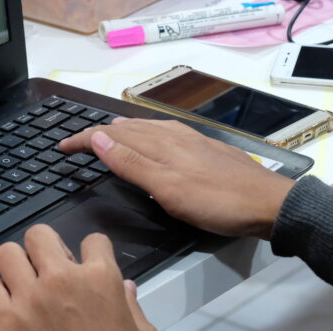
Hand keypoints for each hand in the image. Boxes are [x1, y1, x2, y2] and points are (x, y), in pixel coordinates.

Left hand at [0, 224, 153, 330]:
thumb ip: (132, 307)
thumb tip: (127, 288)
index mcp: (101, 280)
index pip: (93, 240)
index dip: (91, 253)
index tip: (87, 264)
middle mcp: (63, 280)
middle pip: (39, 234)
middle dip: (44, 249)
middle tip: (49, 269)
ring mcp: (31, 299)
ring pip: (7, 253)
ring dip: (15, 267)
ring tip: (24, 284)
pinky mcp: (6, 322)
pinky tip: (8, 305)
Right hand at [59, 119, 293, 238]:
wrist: (270, 204)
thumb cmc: (218, 201)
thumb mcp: (167, 188)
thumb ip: (131, 163)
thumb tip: (98, 138)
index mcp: (159, 143)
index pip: (110, 135)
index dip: (83, 139)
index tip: (62, 146)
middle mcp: (172, 134)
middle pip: (125, 128)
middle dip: (97, 133)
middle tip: (77, 142)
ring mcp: (190, 139)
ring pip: (144, 128)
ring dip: (120, 131)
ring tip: (106, 134)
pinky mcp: (203, 147)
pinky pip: (162, 132)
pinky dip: (143, 134)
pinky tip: (151, 140)